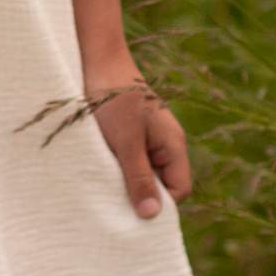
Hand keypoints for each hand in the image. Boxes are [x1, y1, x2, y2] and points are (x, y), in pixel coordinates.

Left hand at [85, 60, 191, 219]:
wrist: (96, 60)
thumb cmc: (113, 98)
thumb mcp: (125, 142)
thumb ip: (139, 177)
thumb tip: (152, 215)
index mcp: (173, 145)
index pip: (179, 190)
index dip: (160, 206)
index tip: (132, 215)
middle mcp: (165, 145)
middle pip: (162, 185)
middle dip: (140, 196)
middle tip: (113, 206)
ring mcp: (147, 139)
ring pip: (143, 175)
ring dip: (125, 183)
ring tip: (103, 188)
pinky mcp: (129, 135)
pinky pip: (129, 163)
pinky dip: (116, 170)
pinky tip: (98, 172)